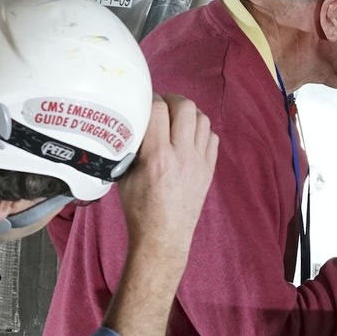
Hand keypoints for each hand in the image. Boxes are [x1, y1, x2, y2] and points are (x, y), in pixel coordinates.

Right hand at [118, 93, 218, 262]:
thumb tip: (132, 124)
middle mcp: (182, 156)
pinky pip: (212, 137)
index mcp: (157, 156)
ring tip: (176, 117)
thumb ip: (131, 147)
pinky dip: (201, 130)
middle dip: (172, 100)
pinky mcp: (209, 170)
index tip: (144, 102)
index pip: (158, 110)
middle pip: (185, 107)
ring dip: (188, 113)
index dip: (150, 99)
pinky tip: (189, 135)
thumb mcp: (124, 175)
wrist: (163, 236)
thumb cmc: (139, 209)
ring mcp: (199, 162)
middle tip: (162, 104)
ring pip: (202, 119)